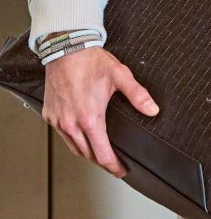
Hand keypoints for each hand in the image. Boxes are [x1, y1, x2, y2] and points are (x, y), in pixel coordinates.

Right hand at [42, 44, 159, 177]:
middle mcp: (71, 123)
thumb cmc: (90, 61)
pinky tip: (81, 135)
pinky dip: (72, 139)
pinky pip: (62, 134)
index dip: (114, 166)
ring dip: (87, 153)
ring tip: (99, 153)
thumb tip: (152, 109)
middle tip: (113, 163)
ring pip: (73, 147)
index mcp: (90, 118)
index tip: (121, 171)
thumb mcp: (120, 76)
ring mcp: (58, 120)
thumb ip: (138, 95)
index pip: (102, 154)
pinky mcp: (49, 115)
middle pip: (87, 155)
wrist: (66, 48)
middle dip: (102, 161)